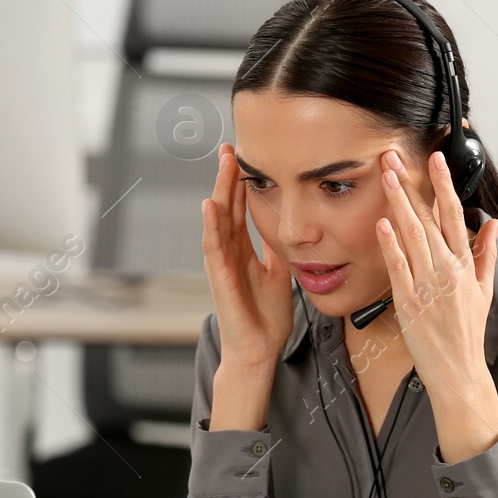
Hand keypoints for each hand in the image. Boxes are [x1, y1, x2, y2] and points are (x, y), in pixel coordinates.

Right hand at [202, 142, 292, 369]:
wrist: (259, 350)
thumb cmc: (266, 317)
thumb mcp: (279, 273)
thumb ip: (277, 249)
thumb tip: (287, 226)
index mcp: (243, 251)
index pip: (241, 209)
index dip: (243, 183)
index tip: (246, 157)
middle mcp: (229, 252)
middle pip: (227, 207)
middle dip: (229, 177)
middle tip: (230, 147)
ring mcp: (221, 264)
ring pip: (218, 219)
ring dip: (220, 190)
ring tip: (223, 163)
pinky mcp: (219, 278)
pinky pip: (213, 247)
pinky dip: (211, 225)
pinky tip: (210, 204)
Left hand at [375, 144, 497, 391]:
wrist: (458, 369)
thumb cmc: (468, 332)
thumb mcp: (484, 290)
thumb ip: (486, 254)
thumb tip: (492, 225)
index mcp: (465, 265)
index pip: (454, 214)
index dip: (443, 184)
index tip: (435, 159)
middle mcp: (447, 270)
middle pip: (428, 218)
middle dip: (410, 185)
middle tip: (394, 159)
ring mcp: (427, 284)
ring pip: (412, 235)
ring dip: (398, 203)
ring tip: (386, 177)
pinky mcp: (408, 301)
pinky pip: (398, 267)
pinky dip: (390, 244)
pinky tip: (382, 223)